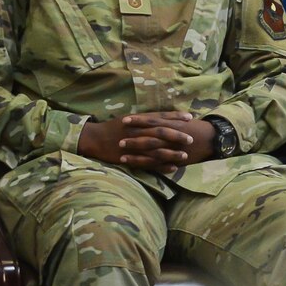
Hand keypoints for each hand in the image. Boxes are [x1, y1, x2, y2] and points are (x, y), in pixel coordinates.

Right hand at [78, 113, 214, 170]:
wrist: (95, 139)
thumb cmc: (112, 127)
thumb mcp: (128, 118)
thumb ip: (144, 119)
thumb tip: (161, 117)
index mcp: (138, 120)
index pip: (160, 117)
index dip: (175, 117)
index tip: (189, 118)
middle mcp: (137, 132)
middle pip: (161, 133)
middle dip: (177, 136)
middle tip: (191, 139)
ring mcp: (134, 146)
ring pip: (156, 149)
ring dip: (172, 153)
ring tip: (185, 155)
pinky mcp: (130, 158)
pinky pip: (148, 163)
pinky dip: (161, 166)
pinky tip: (172, 168)